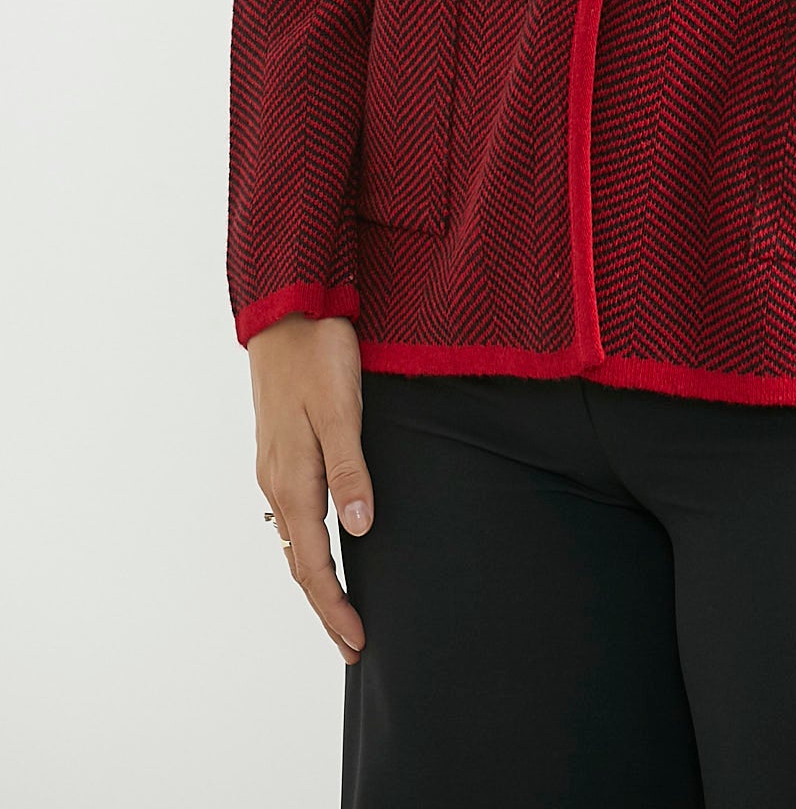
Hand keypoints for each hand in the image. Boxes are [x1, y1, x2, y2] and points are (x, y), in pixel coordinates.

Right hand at [248, 312, 372, 663]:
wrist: (285, 310)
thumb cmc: (318, 353)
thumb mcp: (341, 407)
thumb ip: (351, 467)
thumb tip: (360, 528)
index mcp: (293, 478)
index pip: (313, 563)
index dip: (335, 605)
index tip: (357, 641)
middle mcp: (277, 481)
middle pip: (299, 564)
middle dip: (325, 608)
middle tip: (352, 647)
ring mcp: (275, 467)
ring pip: (293, 543)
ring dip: (316, 582)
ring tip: (339, 611)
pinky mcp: (279, 451)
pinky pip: (291, 517)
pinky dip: (306, 548)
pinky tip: (320, 549)